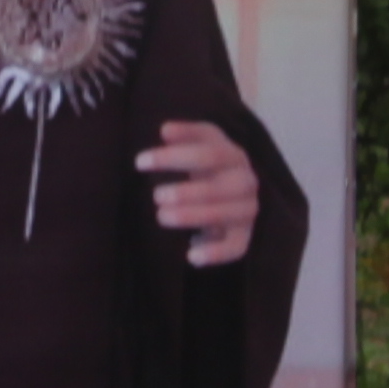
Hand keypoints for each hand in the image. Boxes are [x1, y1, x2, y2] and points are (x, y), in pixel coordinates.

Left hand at [139, 119, 258, 268]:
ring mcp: (248, 210)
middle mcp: (245, 181)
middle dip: (185, 192)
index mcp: (233, 155)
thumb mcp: (200, 142)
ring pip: (225, 216)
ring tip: (161, 217)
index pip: (208, 153)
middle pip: (218, 188)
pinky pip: (236, 247)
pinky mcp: (244, 234)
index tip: (140, 162)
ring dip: (192, 217)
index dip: (174, 157)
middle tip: (156, 196)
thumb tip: (166, 130)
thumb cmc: (209, 164)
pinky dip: (216, 254)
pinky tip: (190, 257)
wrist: (235, 188)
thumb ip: (186, 134)